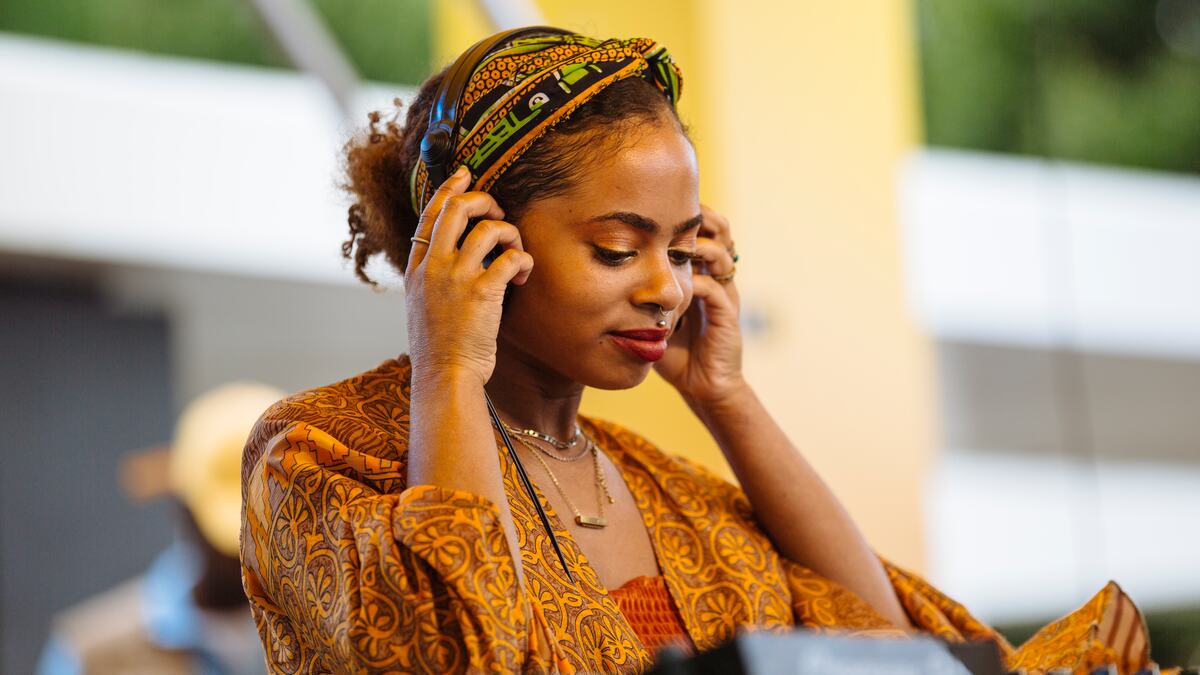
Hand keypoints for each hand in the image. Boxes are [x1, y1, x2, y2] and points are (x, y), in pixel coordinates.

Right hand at [405, 167, 533, 386]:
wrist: (444, 376)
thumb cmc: (439, 349)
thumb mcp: (422, 306)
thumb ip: (432, 278)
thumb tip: (450, 257)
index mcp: (416, 269)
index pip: (429, 215)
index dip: (449, 189)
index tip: (464, 174)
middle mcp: (433, 267)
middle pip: (456, 208)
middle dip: (484, 200)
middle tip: (499, 213)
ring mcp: (456, 278)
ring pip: (488, 228)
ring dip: (510, 234)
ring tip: (514, 253)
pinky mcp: (483, 292)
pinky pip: (510, 257)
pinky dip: (522, 260)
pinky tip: (523, 275)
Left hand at [653, 204, 746, 409]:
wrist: (702, 385)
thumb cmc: (673, 351)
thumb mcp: (648, 315)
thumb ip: (634, 294)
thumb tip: (596, 275)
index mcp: (699, 271)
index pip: (698, 230)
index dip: (682, 217)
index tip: (653, 212)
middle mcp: (714, 277)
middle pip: (720, 230)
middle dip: (699, 219)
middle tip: (669, 217)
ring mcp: (724, 293)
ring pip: (721, 253)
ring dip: (697, 246)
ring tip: (671, 247)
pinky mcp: (726, 313)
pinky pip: (713, 288)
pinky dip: (693, 282)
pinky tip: (673, 287)